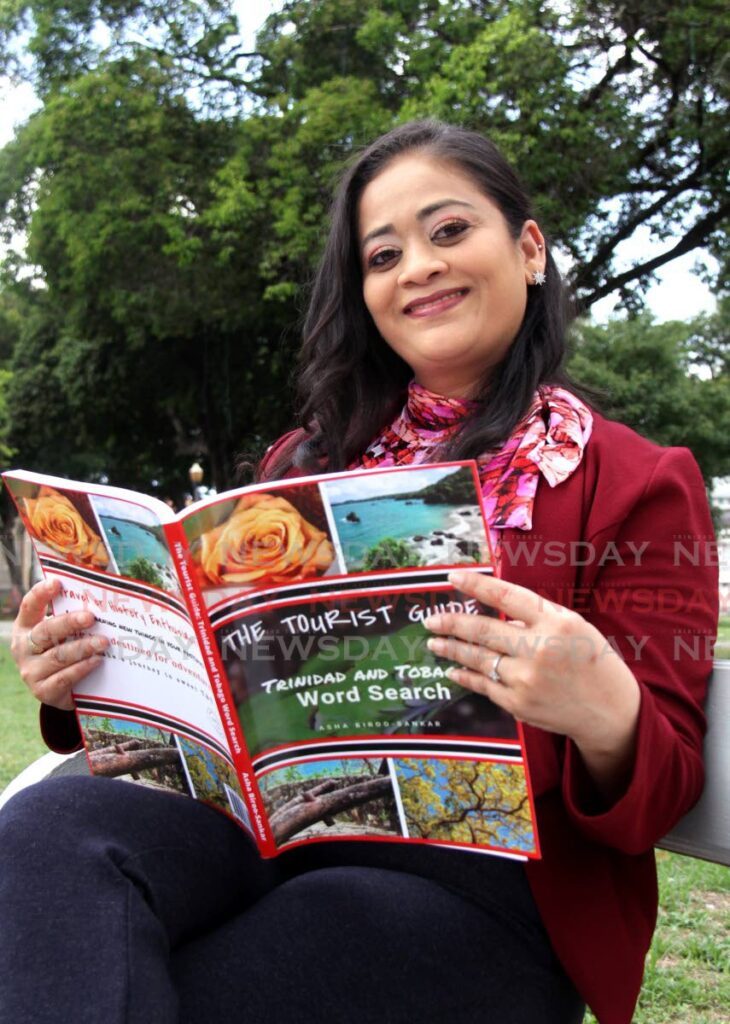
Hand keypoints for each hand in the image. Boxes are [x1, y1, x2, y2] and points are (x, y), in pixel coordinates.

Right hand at [10, 578, 108, 709]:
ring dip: (83, 647)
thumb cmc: (64, 649)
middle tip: (91, 617)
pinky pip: (64, 678)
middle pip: (46, 631)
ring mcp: (30, 671)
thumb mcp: (63, 632)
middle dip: (69, 623)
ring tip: (103, 642)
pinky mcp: (42, 691)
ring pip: (58, 656)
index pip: (29, 606)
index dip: (41, 593)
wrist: (61, 689)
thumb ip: (73, 615)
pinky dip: (82, 668)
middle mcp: (23, 648)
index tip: (58, 583)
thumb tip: (102, 597)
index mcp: (26, 626)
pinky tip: (97, 660)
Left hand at [425, 571, 640, 794]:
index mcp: (556, 623)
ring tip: (434, 641)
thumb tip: (495, 604)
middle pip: (483, 630)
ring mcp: (526, 680)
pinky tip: (454, 669)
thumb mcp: (573, 626)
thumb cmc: (591, 660)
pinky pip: (484, 685)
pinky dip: (465, 675)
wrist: (609, 710)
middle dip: (451, 623)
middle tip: (431, 619)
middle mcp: (539, 650)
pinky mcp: (519, 704)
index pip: (507, 598)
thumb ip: (537, 615)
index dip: (476, 586)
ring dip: (451, 648)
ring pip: (478, 658)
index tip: (452, 579)